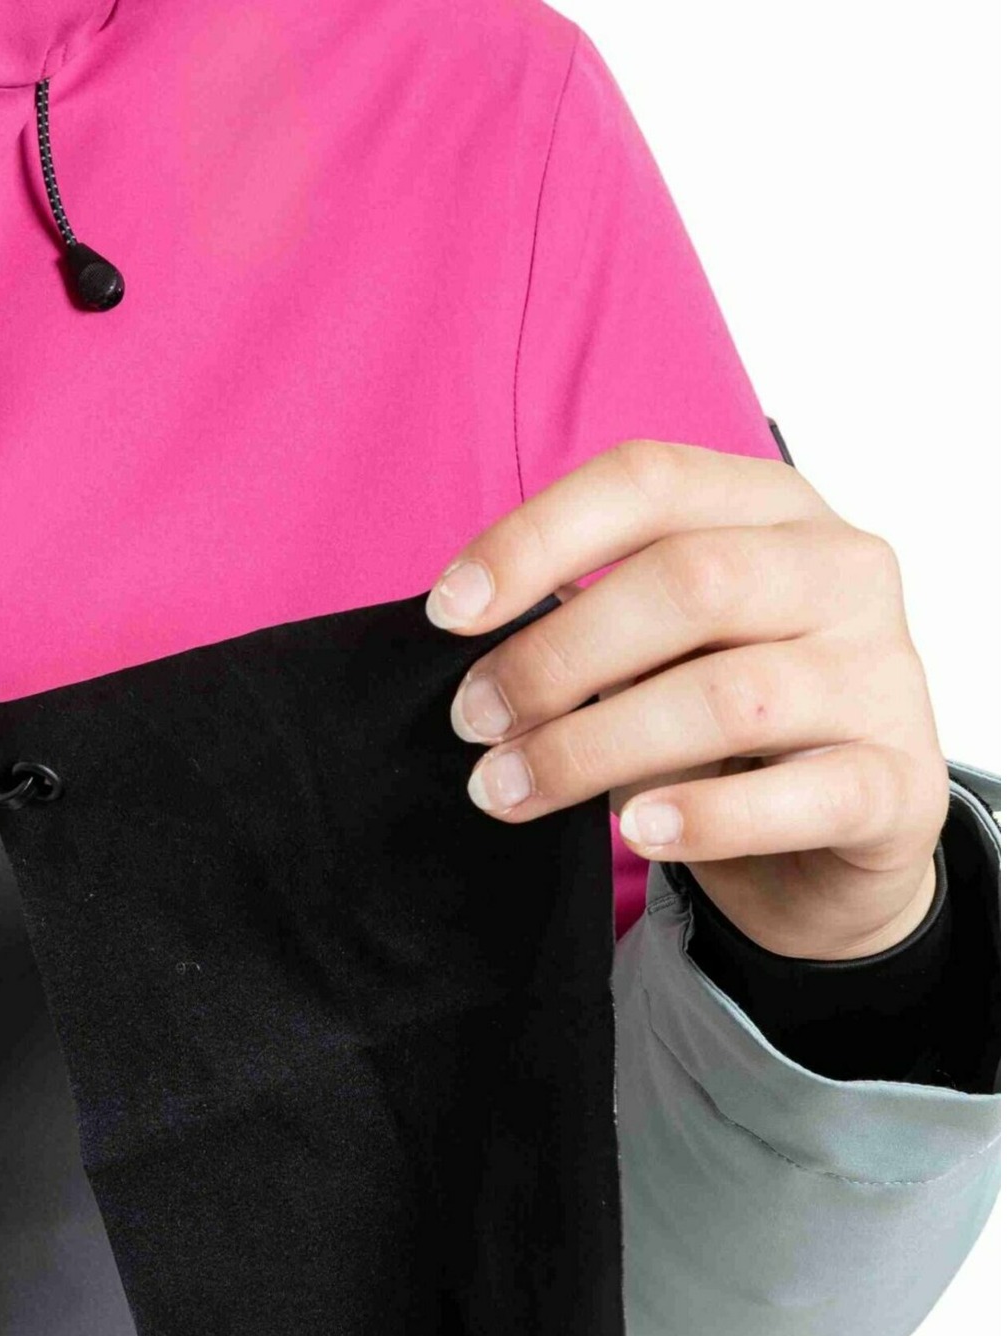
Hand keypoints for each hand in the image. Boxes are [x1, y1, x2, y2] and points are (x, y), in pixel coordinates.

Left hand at [428, 441, 949, 958]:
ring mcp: (881, 675)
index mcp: (773, 510)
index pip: (648, 481)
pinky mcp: (901, 783)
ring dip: (594, 748)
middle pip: (687, 583)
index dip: (535, 539)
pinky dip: (708, 817)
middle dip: (555, 656)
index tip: (448, 613)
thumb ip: (593, 627)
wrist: (841, 841)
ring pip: (729, 696)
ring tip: (508, 788)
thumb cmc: (728, 729)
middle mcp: (841, 571)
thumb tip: (470, 637)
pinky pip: (802, 795)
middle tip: (473, 722)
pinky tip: (637, 830)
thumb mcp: (660, 652)